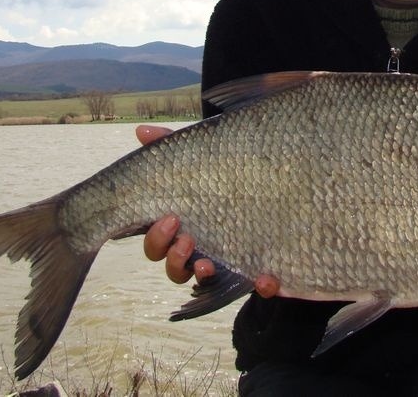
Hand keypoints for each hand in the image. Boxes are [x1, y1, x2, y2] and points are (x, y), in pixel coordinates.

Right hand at [136, 125, 279, 296]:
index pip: (156, 244)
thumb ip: (172, 146)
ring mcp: (228, 263)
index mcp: (181, 228)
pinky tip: (265, 277)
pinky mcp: (260, 269)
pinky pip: (259, 287)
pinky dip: (263, 285)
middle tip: (187, 239)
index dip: (157, 238)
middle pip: (173, 269)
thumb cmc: (225, 177)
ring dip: (202, 275)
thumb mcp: (201, 160)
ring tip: (208, 264)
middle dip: (175, 257)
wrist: (276, 186)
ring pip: (204, 282)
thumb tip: (142, 130)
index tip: (171, 218)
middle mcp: (200, 251)